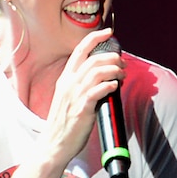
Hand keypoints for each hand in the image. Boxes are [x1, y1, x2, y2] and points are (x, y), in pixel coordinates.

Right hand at [40, 30, 124, 170]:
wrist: (54, 144)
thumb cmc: (64, 123)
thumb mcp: (68, 98)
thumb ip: (82, 86)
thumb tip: (103, 78)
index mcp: (65, 79)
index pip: (79, 51)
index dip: (95, 38)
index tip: (108, 33)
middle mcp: (68, 84)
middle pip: (93, 59)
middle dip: (112, 57)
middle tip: (123, 62)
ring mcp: (74, 96)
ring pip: (97, 72)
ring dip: (114, 70)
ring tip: (123, 74)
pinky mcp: (82, 109)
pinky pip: (97, 91)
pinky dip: (109, 85)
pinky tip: (116, 86)